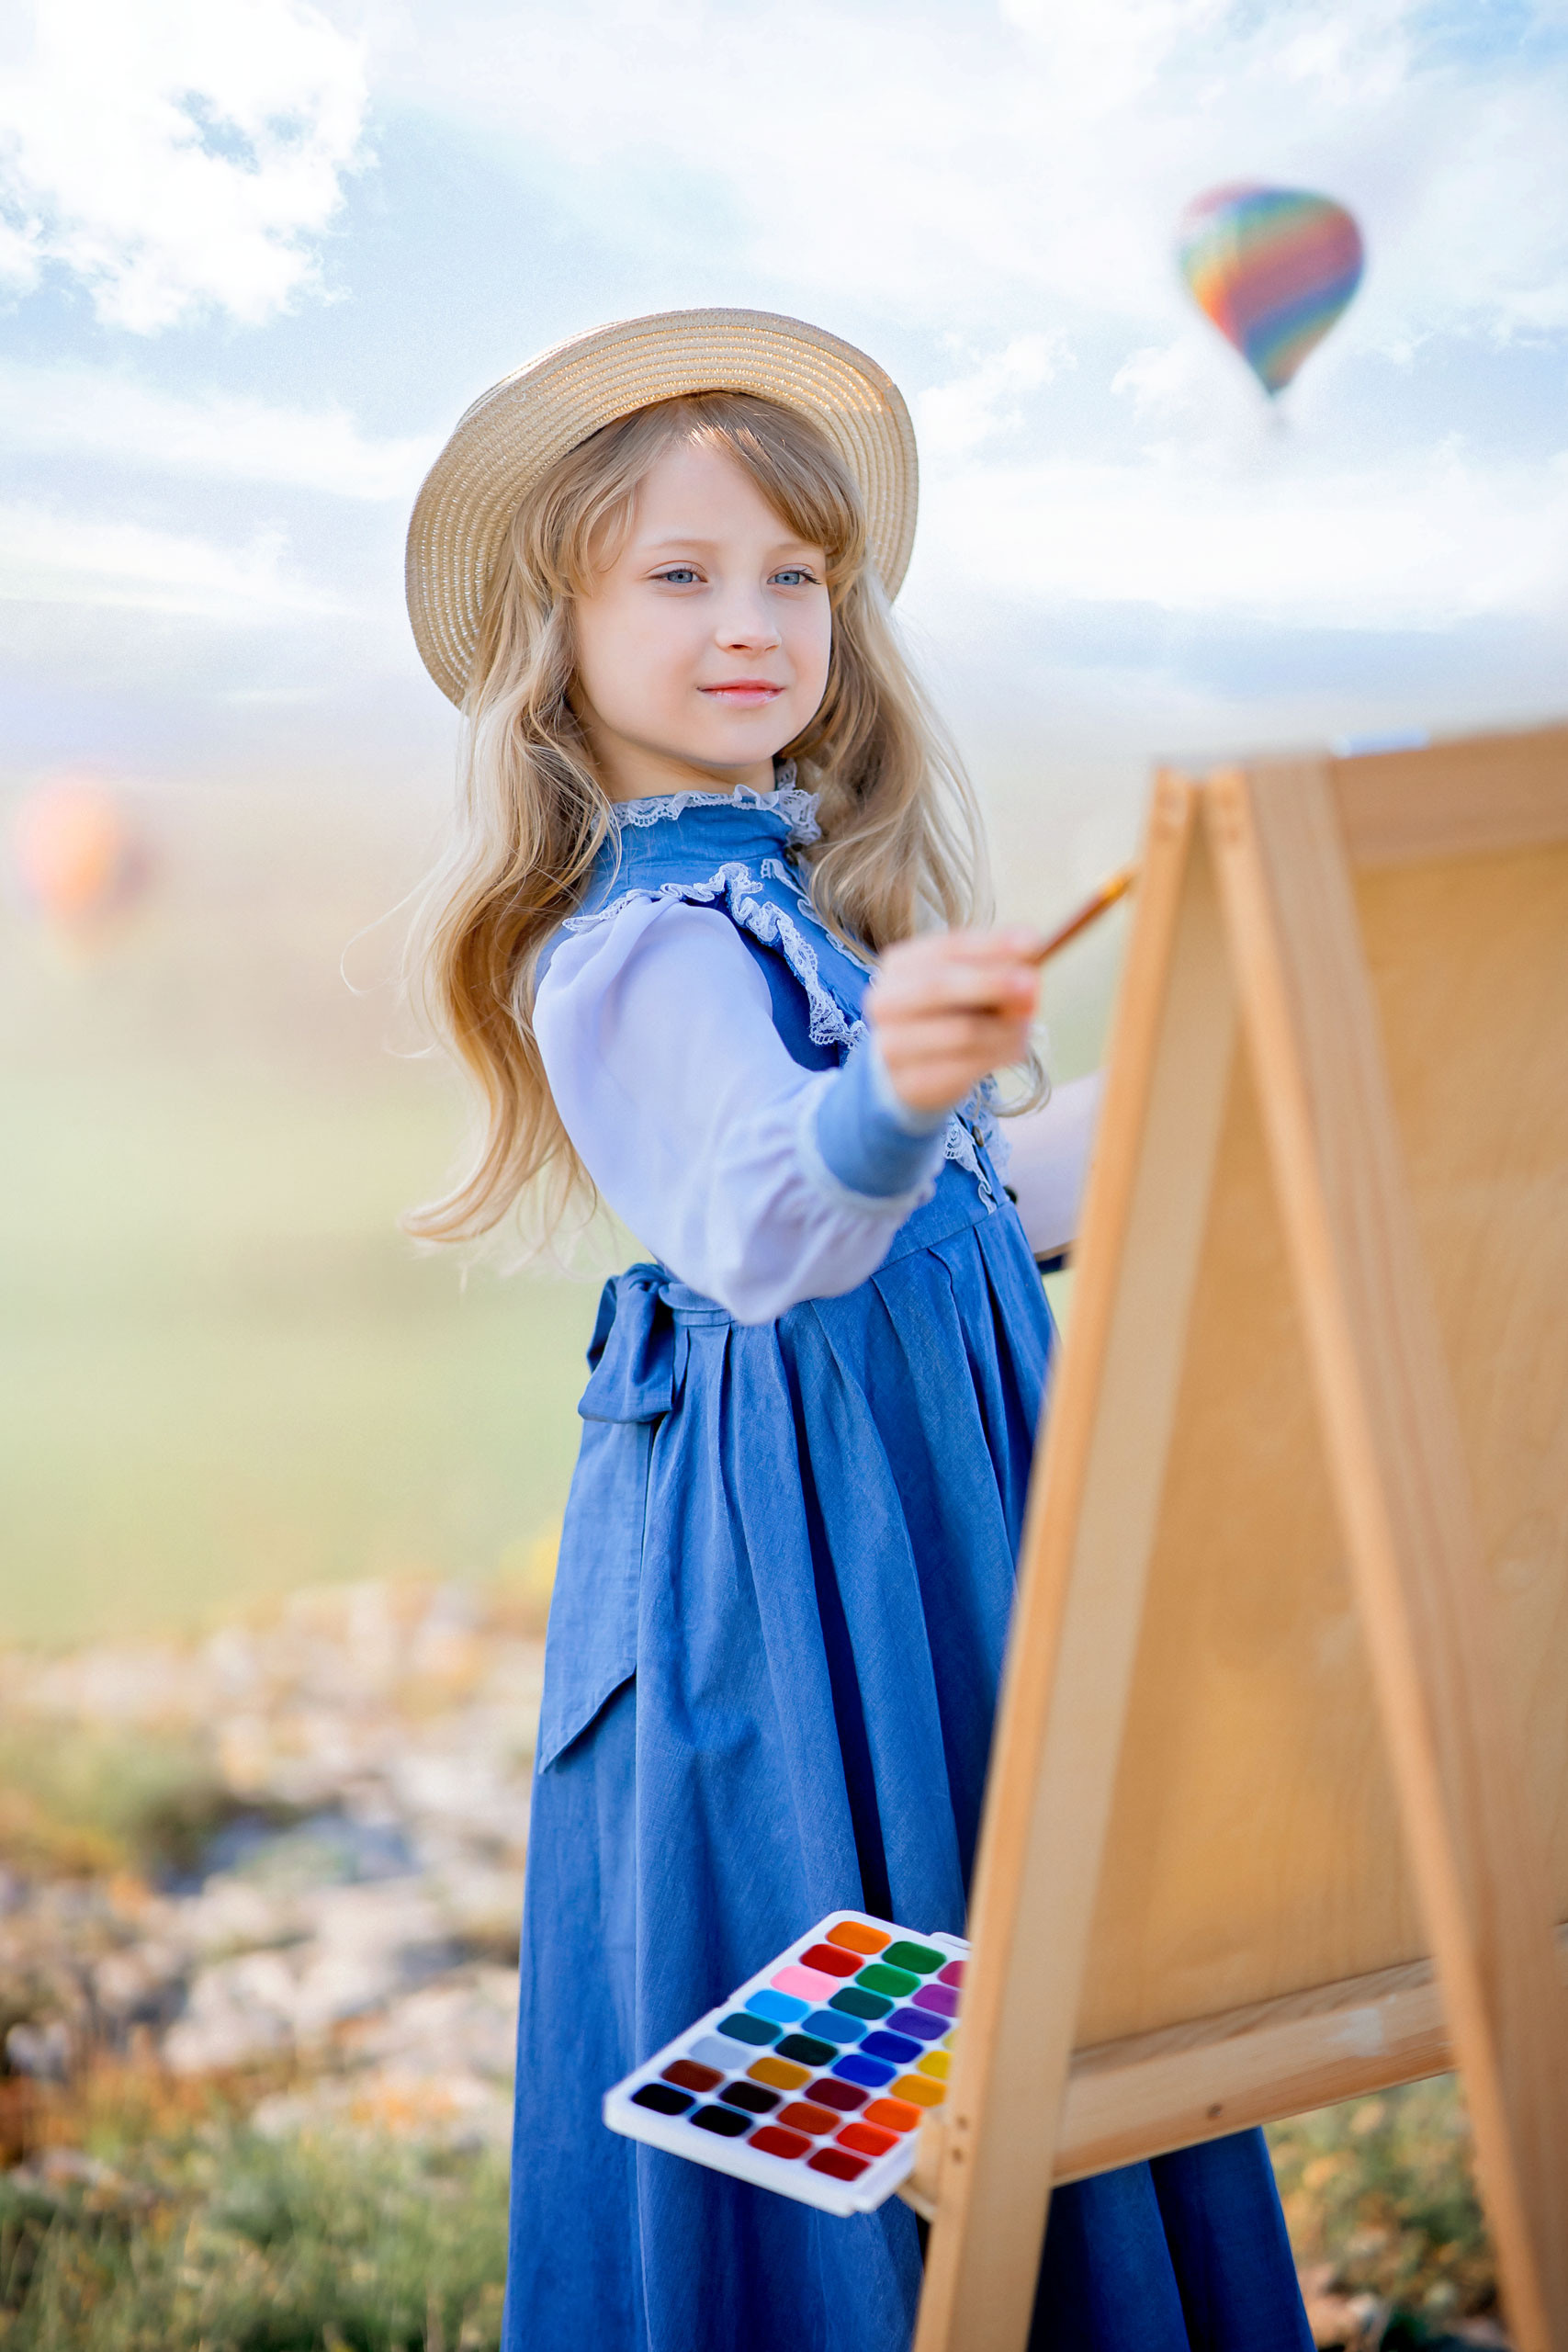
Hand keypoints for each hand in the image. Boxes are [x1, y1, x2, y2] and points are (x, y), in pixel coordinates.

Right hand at [867, 928, 1042, 1117]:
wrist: (910, 1071)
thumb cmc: (947, 1016)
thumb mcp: (973, 987)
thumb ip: (1000, 977)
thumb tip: (1030, 979)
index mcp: (900, 965)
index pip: (946, 947)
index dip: (991, 944)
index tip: (1033, 942)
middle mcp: (886, 1001)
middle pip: (938, 986)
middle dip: (991, 982)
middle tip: (1032, 984)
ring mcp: (893, 1044)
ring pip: (961, 1032)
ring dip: (1005, 1029)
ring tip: (1026, 1027)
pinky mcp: (911, 1082)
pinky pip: (965, 1067)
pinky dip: (997, 1056)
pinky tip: (1011, 1050)